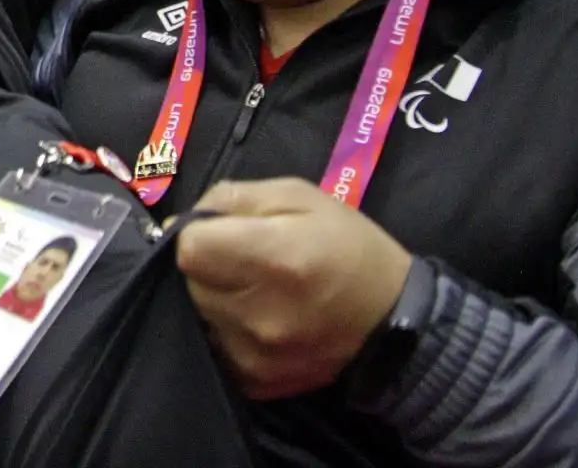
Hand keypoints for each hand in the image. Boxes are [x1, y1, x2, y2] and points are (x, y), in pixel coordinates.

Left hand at [176, 178, 411, 399]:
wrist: (395, 321)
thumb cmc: (348, 246)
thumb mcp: (299, 196)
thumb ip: (233, 199)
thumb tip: (181, 222)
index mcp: (272, 258)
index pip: (189, 249)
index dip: (197, 234)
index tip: (218, 231)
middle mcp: (257, 313)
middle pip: (192, 282)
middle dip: (208, 265)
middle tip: (245, 258)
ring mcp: (254, 354)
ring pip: (200, 314)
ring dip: (216, 297)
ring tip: (255, 288)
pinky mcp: (255, 381)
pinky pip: (215, 345)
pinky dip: (227, 328)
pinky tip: (259, 316)